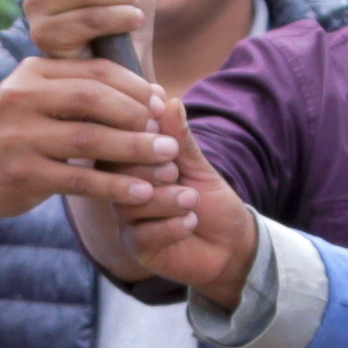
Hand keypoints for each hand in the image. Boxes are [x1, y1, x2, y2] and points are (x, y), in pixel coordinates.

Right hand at [0, 47, 174, 215]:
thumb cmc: (18, 131)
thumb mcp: (40, 98)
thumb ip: (83, 90)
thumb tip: (153, 92)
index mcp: (34, 72)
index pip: (95, 71)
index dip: (135, 87)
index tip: (161, 105)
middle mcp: (22, 98)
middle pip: (93, 99)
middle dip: (137, 116)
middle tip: (167, 135)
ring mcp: (19, 136)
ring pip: (88, 139)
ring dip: (133, 151)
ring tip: (166, 162)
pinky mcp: (22, 174)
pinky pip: (78, 180)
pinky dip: (114, 186)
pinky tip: (142, 193)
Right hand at [114, 95, 261, 304]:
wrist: (230, 244)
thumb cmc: (211, 199)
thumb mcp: (198, 165)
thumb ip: (180, 138)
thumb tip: (169, 101)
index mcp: (133, 163)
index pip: (121, 143)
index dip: (142, 140)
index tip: (169, 145)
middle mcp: (123, 188)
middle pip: (117, 173)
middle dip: (150, 171)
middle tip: (175, 172)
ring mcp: (127, 219)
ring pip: (131, 204)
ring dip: (165, 200)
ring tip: (191, 199)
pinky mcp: (136, 246)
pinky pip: (142, 235)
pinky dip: (171, 227)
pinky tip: (190, 222)